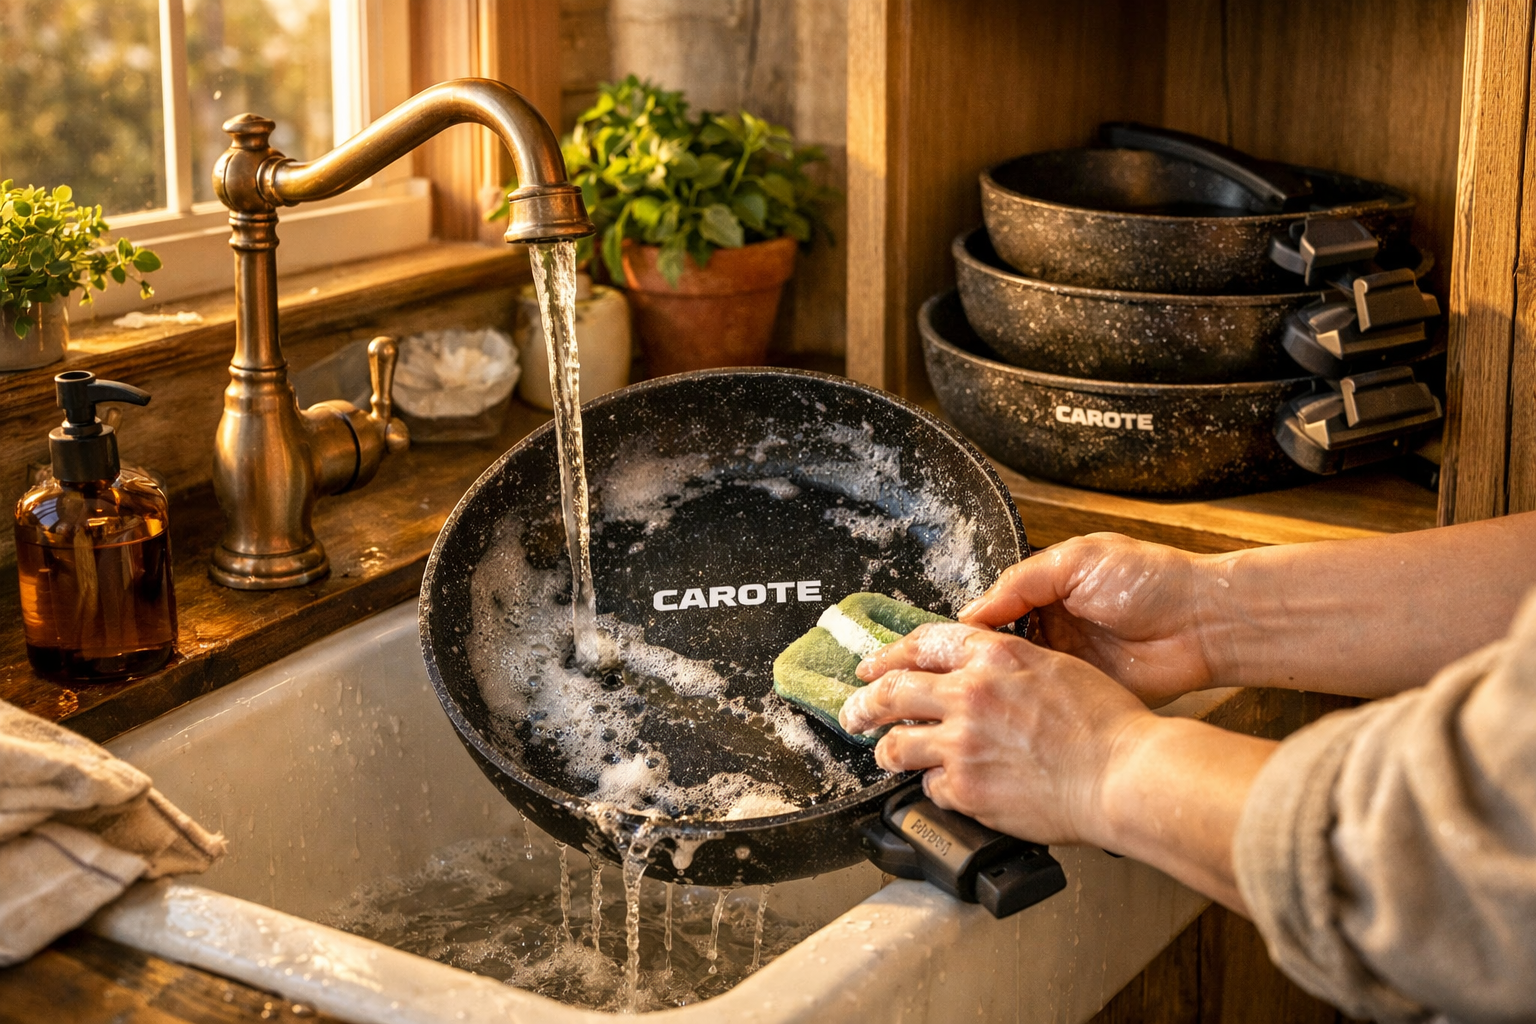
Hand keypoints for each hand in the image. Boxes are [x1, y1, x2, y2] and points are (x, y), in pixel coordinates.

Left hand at [838, 622, 1154, 845]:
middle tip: (852, 712)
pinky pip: (931, 788)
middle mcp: (970, 693)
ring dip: (887, 751)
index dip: (891, 654)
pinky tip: (946, 789)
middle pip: (892, 691)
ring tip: (885, 756)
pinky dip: (936, 788)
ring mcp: (963, 742)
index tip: (874, 666)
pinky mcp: (966, 788)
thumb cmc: (1109, 724)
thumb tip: (982, 673)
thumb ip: (1009, 666)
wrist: (1125, 773)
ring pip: (896, 745)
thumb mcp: (1057, 668)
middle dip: (863, 703)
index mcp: (995, 655)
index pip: (924, 643)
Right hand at [958, 533, 1219, 705]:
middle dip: (969, 667)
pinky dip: (1025, 711)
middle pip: (994, 652)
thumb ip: (1021, 581)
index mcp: (1043, 592)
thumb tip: (969, 614)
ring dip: (993, 692)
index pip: (988, 614)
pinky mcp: (1084, 695)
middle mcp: (1049, 629)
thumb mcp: (1076, 561)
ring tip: (958, 704)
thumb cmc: (1149, 579)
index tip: (931, 650)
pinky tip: (1000, 717)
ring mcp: (1066, 665)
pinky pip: (1046, 705)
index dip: (962, 631)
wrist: (1205, 621)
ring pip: (1015, 682)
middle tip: (937, 683)